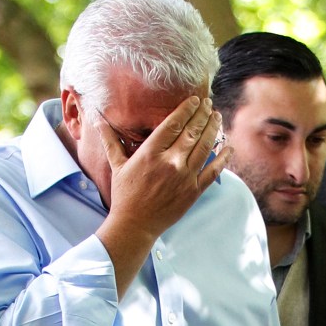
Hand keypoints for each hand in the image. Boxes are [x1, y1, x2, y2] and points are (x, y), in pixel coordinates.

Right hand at [101, 95, 226, 237]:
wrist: (135, 224)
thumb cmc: (125, 194)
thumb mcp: (117, 165)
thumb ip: (111, 141)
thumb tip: (97, 120)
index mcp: (150, 153)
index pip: (173, 124)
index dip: (187, 110)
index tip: (195, 100)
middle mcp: (170, 162)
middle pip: (192, 132)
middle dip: (203, 115)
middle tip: (209, 104)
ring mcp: (184, 177)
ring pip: (204, 147)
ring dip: (213, 130)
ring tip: (217, 117)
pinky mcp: (194, 191)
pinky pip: (213, 171)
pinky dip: (223, 158)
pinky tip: (228, 147)